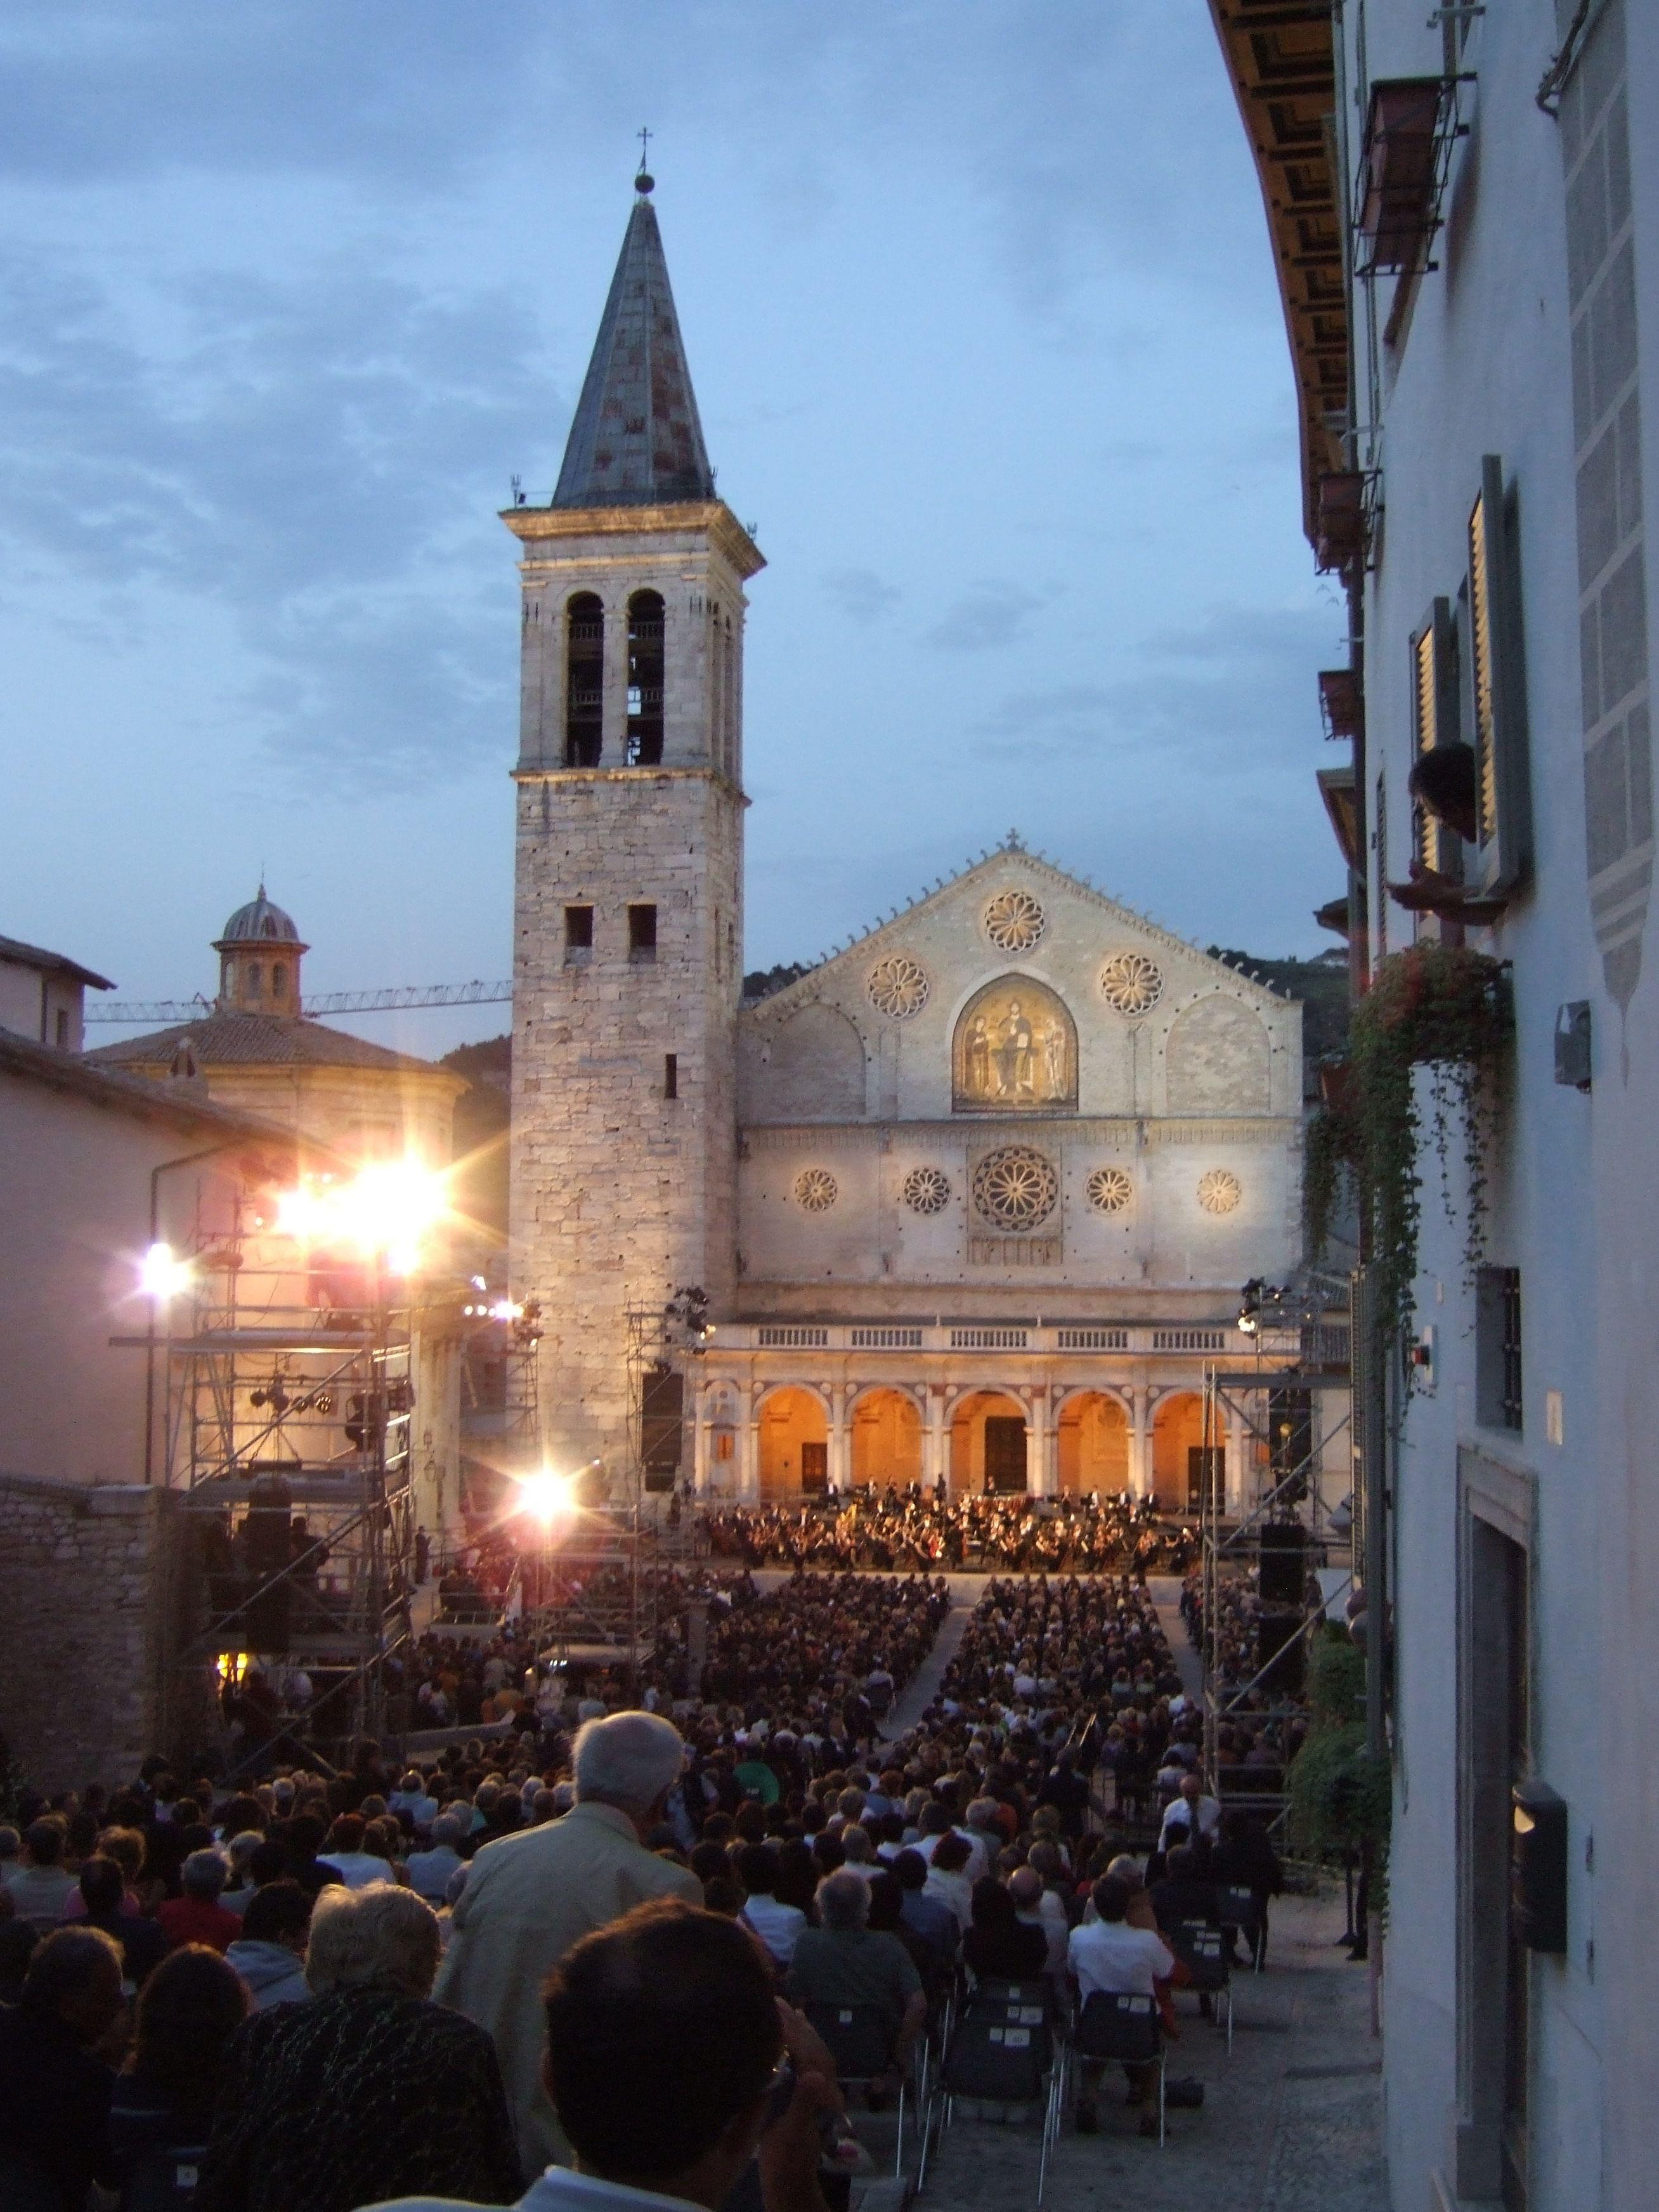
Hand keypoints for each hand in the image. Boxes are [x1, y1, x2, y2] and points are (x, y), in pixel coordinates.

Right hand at [759, 2004, 838, 2211]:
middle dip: (796, 2023)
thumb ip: (804, 2104)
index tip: (773, 2008)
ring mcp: (818, 2092)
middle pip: (813, 2046)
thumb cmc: (787, 2161)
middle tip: (775, 2000)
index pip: (808, 2052)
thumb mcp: (791, 2135)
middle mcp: (824, 2088)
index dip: (791, 2029)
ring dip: (801, 2029)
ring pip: (813, 2051)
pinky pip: (809, 2062)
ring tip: (787, 2008)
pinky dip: (802, 2044)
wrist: (791, 2184)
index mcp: (819, 2093)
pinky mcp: (809, 2097)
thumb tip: (815, 2074)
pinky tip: (794, 2037)